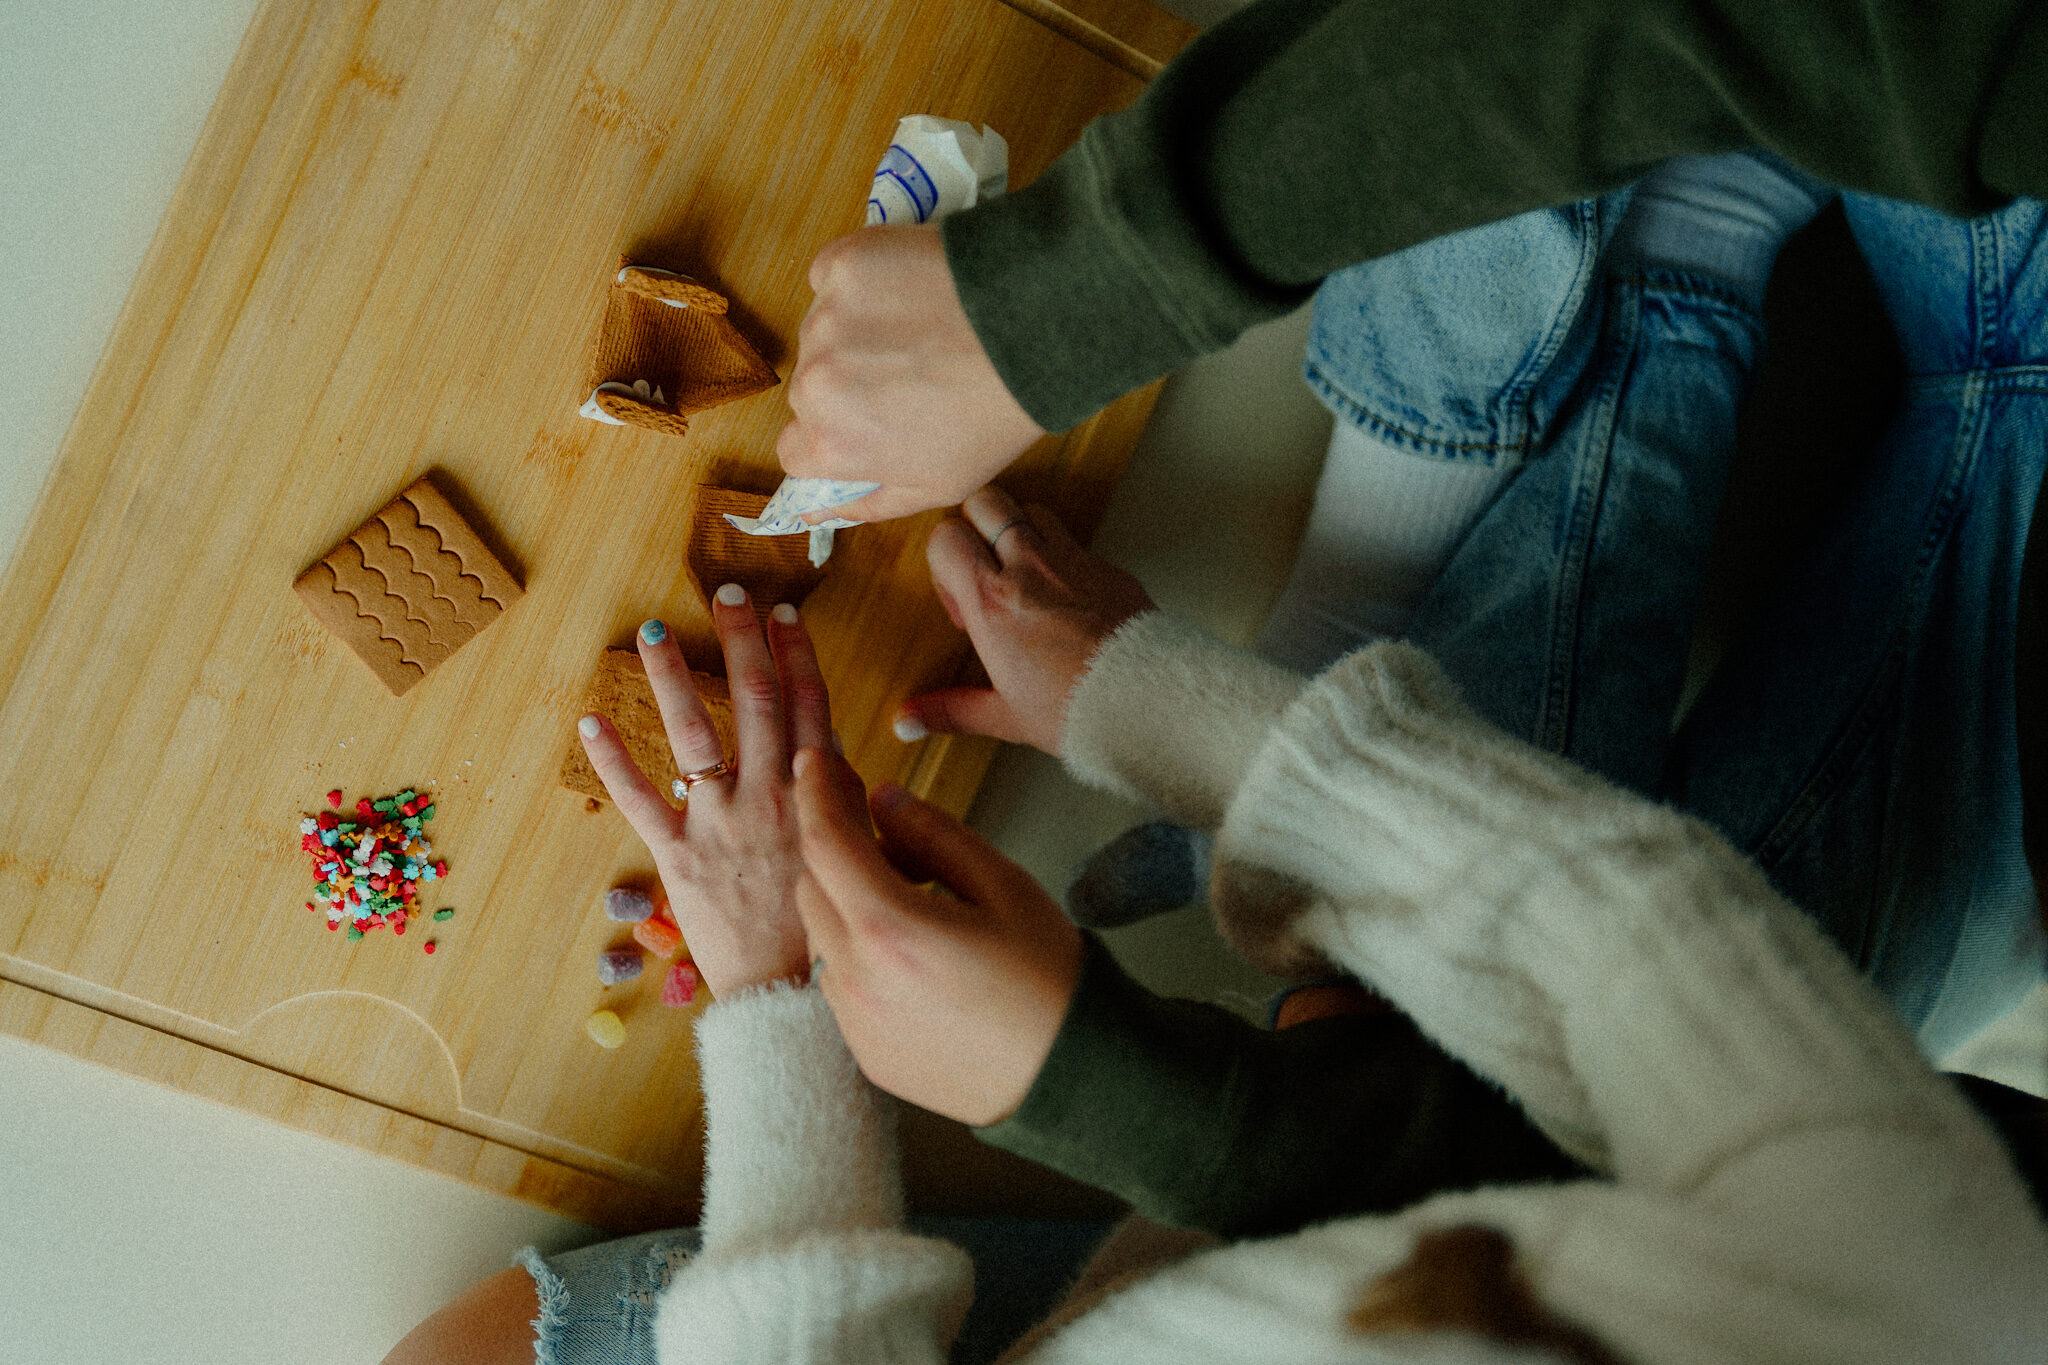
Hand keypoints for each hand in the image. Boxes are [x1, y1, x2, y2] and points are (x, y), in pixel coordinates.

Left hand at [577, 590, 828, 996]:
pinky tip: (589, 721)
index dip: (797, 655)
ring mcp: (722, 823)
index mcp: (817, 795)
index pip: (810, 706)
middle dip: (744, 642)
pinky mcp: (680, 856)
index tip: (784, 614)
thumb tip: (826, 745)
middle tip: (728, 594)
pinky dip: (613, 761)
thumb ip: (836, 797)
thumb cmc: (825, 927)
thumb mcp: (851, 852)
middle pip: (759, 702)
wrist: (790, 993)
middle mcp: (770, 798)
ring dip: (674, 679)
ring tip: (654, 632)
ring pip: (696, 735)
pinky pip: (641, 800)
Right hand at [775, 224, 1044, 524]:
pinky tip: (909, 294)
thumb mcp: (940, 485)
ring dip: (856, 335)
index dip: (833, 442)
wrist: (1034, 328)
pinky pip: (832, 278)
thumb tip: (817, 509)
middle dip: (847, 388)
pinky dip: (860, 285)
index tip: (867, 427)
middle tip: (909, 378)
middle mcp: (813, 383)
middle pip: (809, 392)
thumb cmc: (995, 414)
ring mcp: (825, 318)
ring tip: (920, 334)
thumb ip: (869, 502)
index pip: (795, 452)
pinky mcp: (843, 263)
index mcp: (832, 443)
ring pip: (821, 334)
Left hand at [791, 748, 1083, 1126]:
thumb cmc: (1048, 978)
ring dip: (845, 904)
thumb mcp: (1003, 884)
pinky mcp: (864, 1053)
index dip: (815, 793)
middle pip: (812, 888)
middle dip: (833, 850)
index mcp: (891, 929)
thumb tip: (882, 799)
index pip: (826, 843)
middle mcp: (858, 980)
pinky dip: (857, 954)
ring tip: (908, 896)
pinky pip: (840, 985)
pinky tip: (909, 953)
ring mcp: (856, 1023)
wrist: (1070, 1076)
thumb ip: (933, 834)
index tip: (815, 763)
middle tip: (876, 828)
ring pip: (822, 938)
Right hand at [897, 486, 1155, 754]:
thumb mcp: (1004, 715)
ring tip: (1023, 575)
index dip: (943, 559)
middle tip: (984, 567)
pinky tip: (1067, 597)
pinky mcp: (1107, 566)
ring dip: (1020, 531)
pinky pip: (1075, 542)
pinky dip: (1062, 556)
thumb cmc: (1074, 710)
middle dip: (976, 525)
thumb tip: (906, 721)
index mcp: (991, 601)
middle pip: (985, 501)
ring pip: (1032, 510)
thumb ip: (949, 710)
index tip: (959, 599)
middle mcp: (1028, 569)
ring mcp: (1071, 561)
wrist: (1142, 702)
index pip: (945, 537)